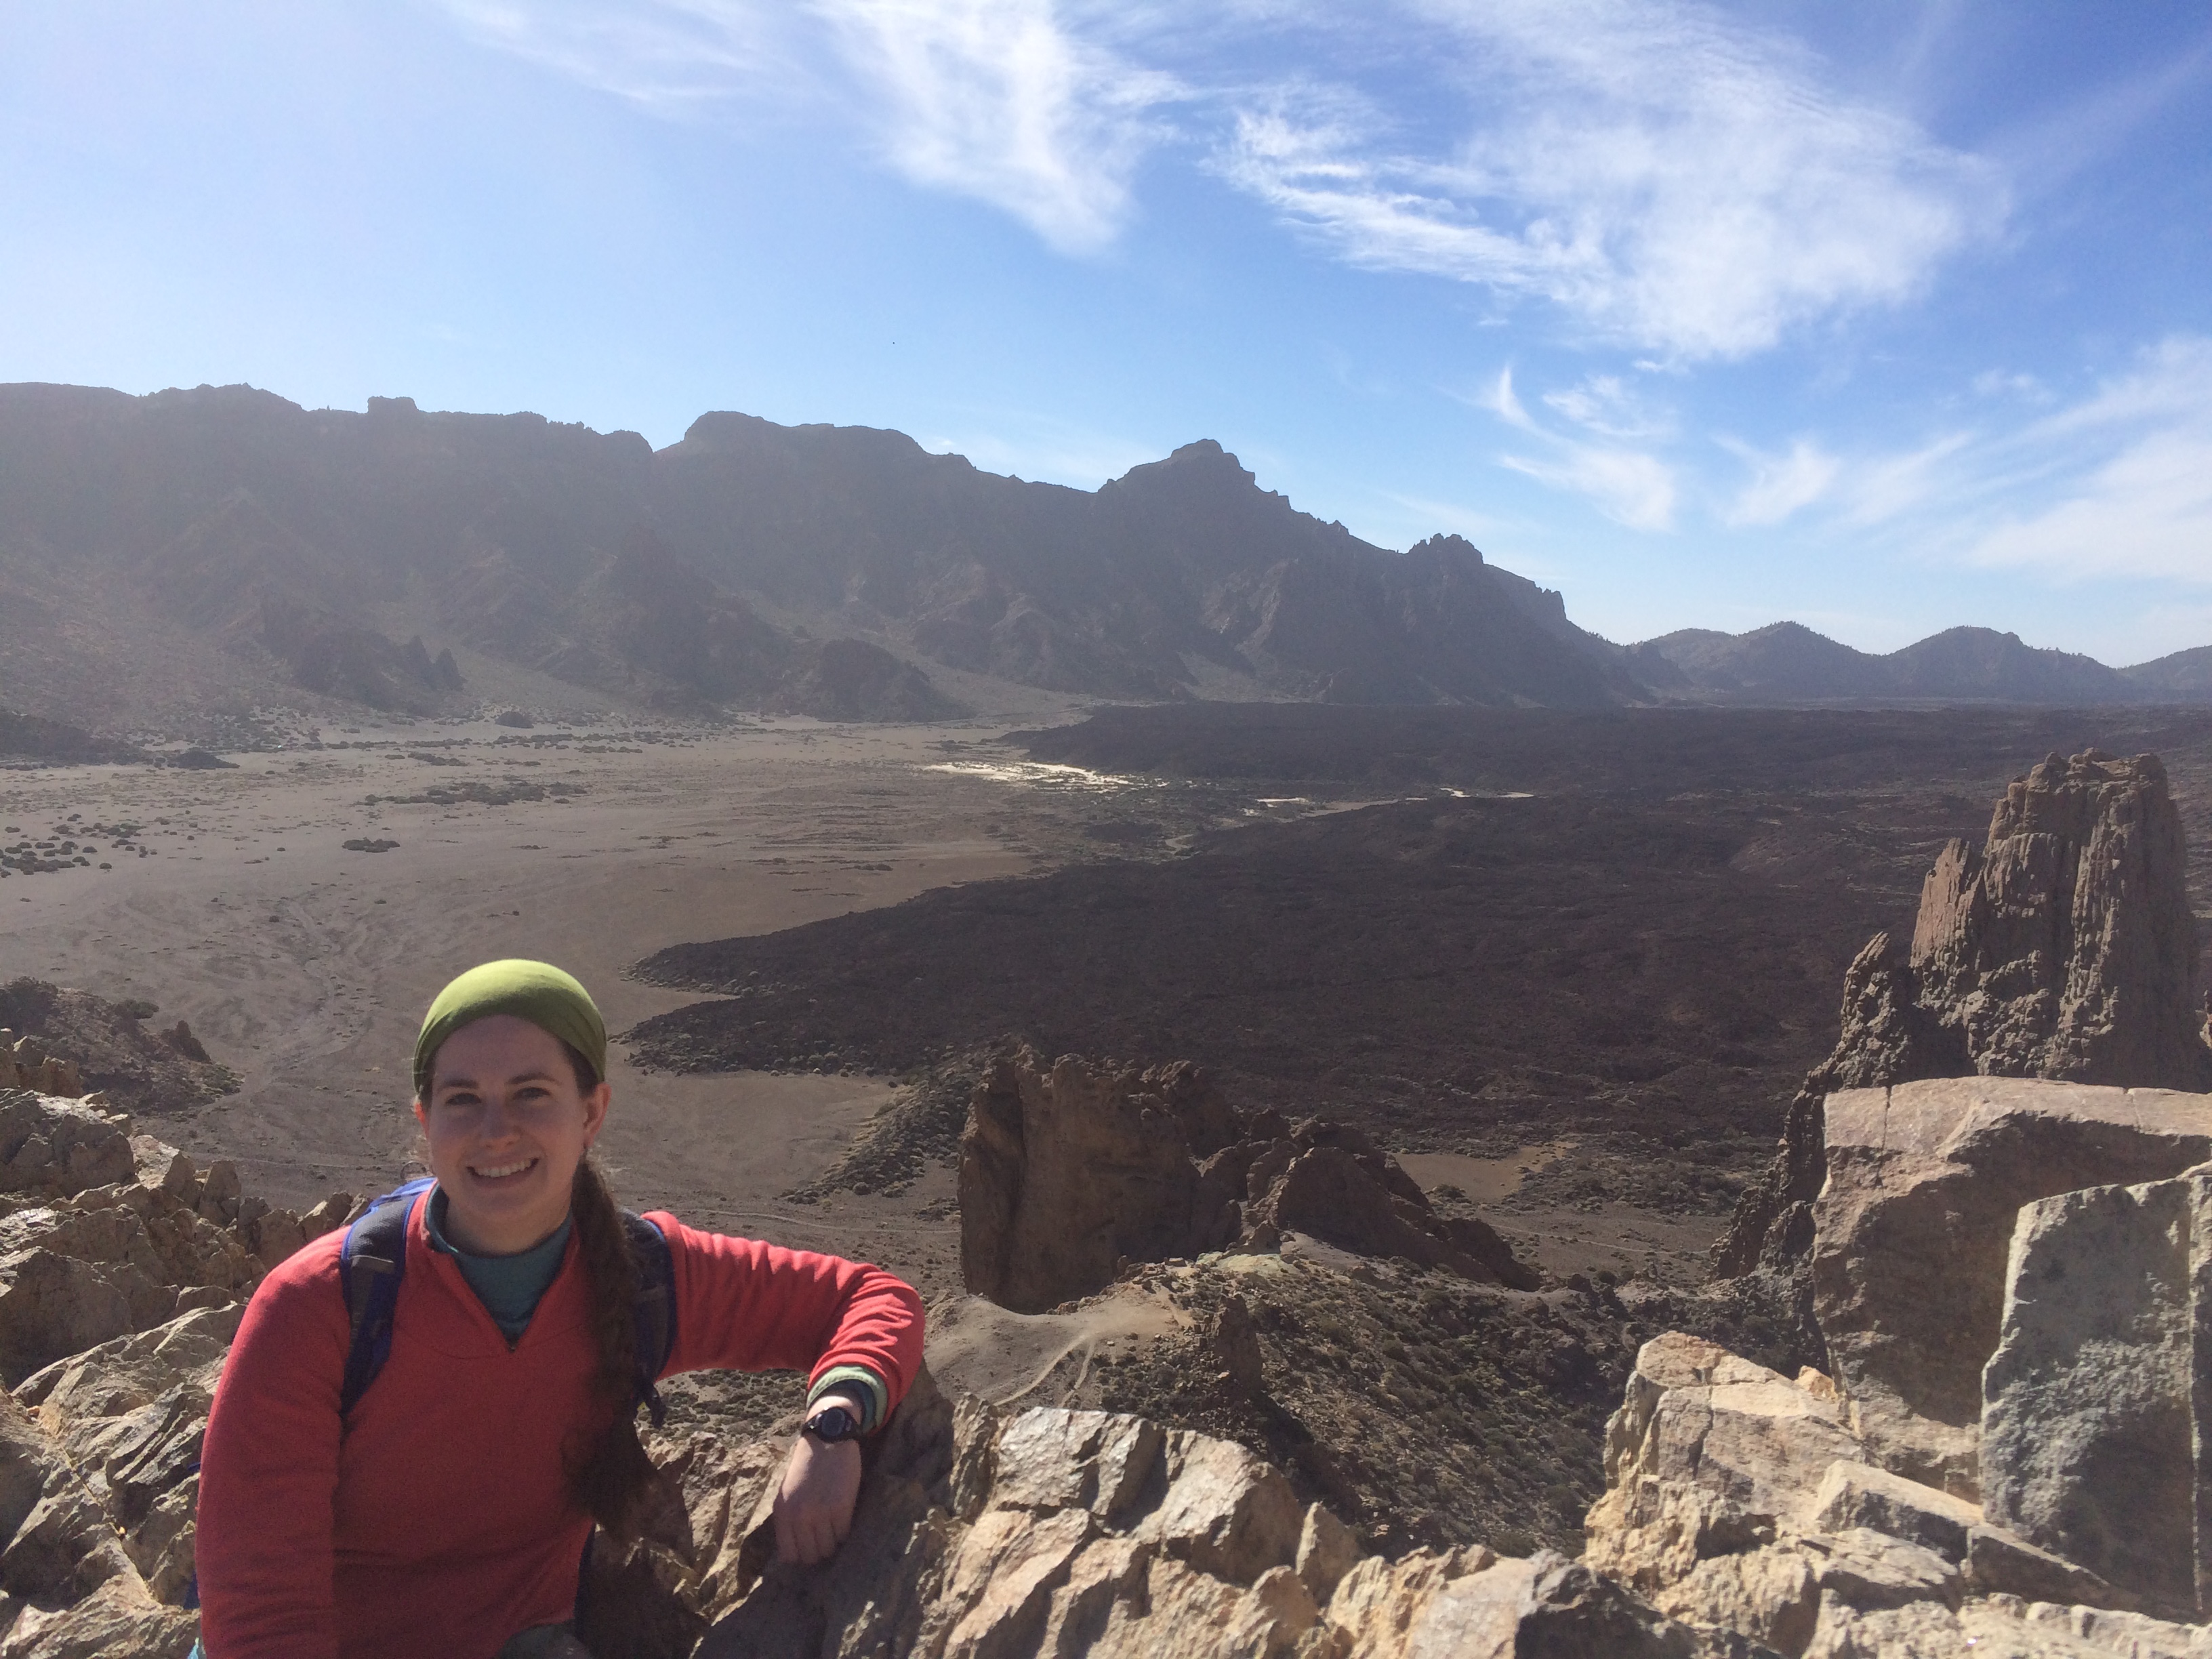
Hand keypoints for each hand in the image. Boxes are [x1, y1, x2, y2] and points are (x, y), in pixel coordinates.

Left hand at [773, 1398, 863, 1566]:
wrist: (828, 1437)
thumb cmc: (807, 1465)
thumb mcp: (787, 1491)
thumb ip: (789, 1518)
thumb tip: (795, 1550)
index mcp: (782, 1512)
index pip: (789, 1555)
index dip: (801, 1556)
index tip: (809, 1550)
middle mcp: (799, 1516)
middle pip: (810, 1556)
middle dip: (818, 1552)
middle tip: (824, 1540)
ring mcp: (820, 1513)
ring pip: (828, 1549)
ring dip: (832, 1542)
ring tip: (834, 1528)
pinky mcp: (841, 1507)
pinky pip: (843, 1535)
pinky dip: (844, 1531)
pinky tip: (843, 1518)